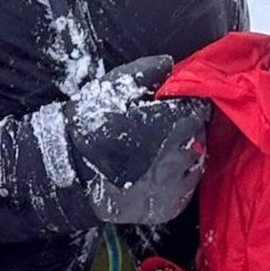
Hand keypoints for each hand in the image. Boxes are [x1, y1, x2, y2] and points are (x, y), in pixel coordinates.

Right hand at [62, 56, 209, 225]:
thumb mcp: (113, 86)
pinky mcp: (170, 207)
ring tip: (162, 147)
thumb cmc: (92, 123)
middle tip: (167, 124)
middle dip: (187, 127)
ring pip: (196, 161)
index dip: (187, 104)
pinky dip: (179, 177)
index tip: (176, 103)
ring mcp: (176, 184)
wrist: (70, 170)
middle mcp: (179, 155)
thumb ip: (146, 71)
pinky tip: (160, 170)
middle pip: (199, 135)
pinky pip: (187, 187)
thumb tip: (172, 63)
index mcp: (170, 122)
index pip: (197, 109)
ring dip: (186, 151)